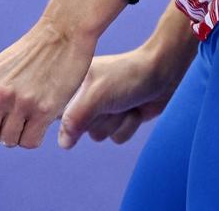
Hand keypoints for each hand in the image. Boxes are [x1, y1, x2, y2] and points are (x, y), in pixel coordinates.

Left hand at [0, 18, 96, 148]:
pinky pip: (29, 143)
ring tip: (27, 116)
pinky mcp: (44, 111)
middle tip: (9, 121)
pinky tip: (39, 121)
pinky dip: (33, 137)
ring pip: (8, 141)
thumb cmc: (30, 54)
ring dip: (17, 134)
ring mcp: (21, 102)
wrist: (63, 35)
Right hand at [56, 44, 190, 148]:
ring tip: (124, 103)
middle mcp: (84, 97)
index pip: (57, 112)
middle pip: (80, 129)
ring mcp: (101, 109)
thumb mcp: (97, 95)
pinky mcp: (118, 118)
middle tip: (112, 101)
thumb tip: (63, 144)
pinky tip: (134, 110)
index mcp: (73, 84)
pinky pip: (116, 138)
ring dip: (117, 122)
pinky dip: (128, 127)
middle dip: (101, 119)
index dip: (70, 116)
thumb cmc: (127, 76)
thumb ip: (76, 118)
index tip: (86, 109)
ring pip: (99, 135)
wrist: (161, 73)